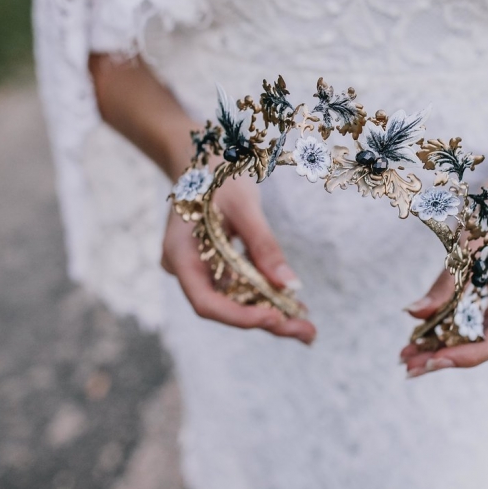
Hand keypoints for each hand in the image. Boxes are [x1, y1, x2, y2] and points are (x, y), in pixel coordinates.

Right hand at [161, 171, 315, 344]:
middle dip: (266, 320)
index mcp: (179, 254)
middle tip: (307, 333)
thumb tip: (290, 286)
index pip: (205, 302)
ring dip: (270, 312)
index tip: (276, 317)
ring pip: (234, 301)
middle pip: (224, 307)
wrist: (203, 155)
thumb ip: (264, 246)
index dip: (239, 317)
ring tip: (307, 327)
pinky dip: (265, 296)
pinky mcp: (215, 266)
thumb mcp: (244, 205)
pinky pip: (239, 287)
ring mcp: (199, 268)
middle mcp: (186, 268)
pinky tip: (294, 307)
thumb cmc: (219, 173)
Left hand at [400, 205, 487, 376]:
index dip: (471, 352)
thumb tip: (415, 313)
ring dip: (447, 347)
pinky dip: (453, 332)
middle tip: (409, 366)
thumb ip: (446, 280)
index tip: (434, 362)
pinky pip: (483, 325)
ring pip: (487, 337)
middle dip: (451, 353)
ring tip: (407, 357)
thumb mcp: (468, 241)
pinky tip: (421, 343)